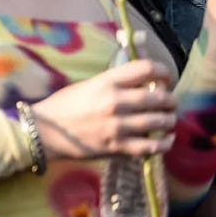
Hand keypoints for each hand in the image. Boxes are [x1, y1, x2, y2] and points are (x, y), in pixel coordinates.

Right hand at [30, 59, 177, 160]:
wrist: (45, 131)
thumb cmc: (64, 105)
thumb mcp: (88, 84)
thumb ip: (115, 79)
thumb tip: (141, 71)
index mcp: (106, 82)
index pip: (146, 69)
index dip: (162, 71)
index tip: (165, 77)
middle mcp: (115, 102)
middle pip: (160, 97)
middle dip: (170, 99)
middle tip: (169, 101)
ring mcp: (118, 126)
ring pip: (161, 121)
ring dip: (169, 120)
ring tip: (167, 119)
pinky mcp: (118, 147)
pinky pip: (153, 147)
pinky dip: (165, 143)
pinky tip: (166, 139)